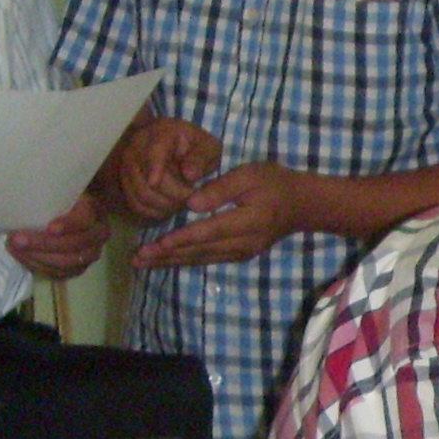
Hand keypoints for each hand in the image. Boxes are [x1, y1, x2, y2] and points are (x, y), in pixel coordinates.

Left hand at [6, 191, 107, 280]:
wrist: (74, 214)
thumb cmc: (63, 200)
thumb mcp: (61, 192)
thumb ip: (51, 195)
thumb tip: (25, 195)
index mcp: (95, 213)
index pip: (84, 221)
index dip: (68, 225)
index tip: (49, 228)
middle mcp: (98, 237)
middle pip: (74, 246)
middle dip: (44, 245)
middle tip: (18, 239)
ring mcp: (89, 256)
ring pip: (65, 264)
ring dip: (37, 257)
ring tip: (14, 248)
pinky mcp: (77, 269)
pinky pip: (57, 273)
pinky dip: (37, 266)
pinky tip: (21, 256)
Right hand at [100, 115, 221, 220]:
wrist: (179, 148)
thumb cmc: (196, 147)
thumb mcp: (208, 147)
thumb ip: (201, 158)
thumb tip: (189, 175)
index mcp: (160, 132)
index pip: (153, 152)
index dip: (153, 168)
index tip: (154, 183)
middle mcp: (137, 147)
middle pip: (146, 179)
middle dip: (172, 196)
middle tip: (192, 199)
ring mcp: (128, 165)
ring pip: (140, 194)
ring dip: (164, 206)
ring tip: (183, 203)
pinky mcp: (126, 182)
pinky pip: (136, 204)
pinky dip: (153, 211)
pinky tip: (169, 208)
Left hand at [130, 161, 317, 269]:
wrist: (301, 205)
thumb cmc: (274, 183)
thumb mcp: (249, 175)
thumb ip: (220, 188)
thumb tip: (191, 203)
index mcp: (247, 221)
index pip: (208, 232)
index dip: (181, 238)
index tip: (157, 244)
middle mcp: (243, 243)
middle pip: (199, 251)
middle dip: (166, 255)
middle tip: (137, 258)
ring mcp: (241, 252)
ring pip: (200, 258)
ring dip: (170, 261)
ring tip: (143, 263)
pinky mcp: (238, 255)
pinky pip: (207, 259)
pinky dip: (184, 260)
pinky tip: (165, 260)